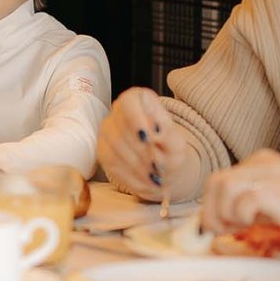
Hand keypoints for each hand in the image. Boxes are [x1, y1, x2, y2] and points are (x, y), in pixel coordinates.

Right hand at [97, 87, 200, 202]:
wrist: (162, 165)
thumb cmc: (169, 148)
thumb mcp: (177, 142)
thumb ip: (170, 137)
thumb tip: (157, 134)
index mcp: (138, 99)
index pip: (129, 103)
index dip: (137, 121)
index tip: (150, 139)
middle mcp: (117, 111)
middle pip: (122, 130)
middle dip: (143, 152)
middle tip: (159, 165)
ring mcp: (106, 132)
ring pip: (115, 149)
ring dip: (138, 167)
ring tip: (155, 177)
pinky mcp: (102, 151)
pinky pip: (112, 164)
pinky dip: (131, 176)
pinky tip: (145, 181)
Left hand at [201, 150, 279, 244]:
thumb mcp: (278, 201)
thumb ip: (250, 205)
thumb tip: (219, 221)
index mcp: (262, 162)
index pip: (221, 179)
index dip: (212, 204)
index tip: (218, 225)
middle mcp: (262, 163)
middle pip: (216, 182)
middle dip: (212, 210)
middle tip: (223, 230)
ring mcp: (269, 175)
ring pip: (224, 189)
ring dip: (224, 214)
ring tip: (241, 228)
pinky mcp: (277, 192)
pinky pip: (243, 202)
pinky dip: (241, 217)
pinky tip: (255, 225)